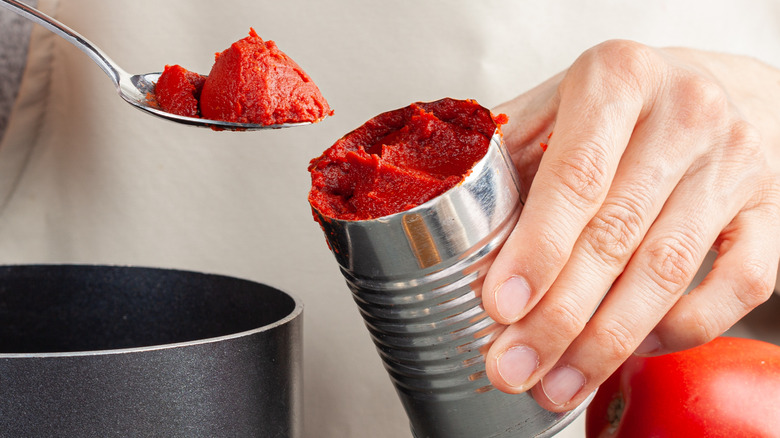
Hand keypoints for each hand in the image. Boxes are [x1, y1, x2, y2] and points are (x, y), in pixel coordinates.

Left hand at [481, 40, 779, 411]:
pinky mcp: (771, 211)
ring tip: (559, 381)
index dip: (537, 249)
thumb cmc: (619, 107)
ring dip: (607, 340)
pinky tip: (630, 350)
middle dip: (559, 316)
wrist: (714, 91)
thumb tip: (444, 229)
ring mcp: (735, 164)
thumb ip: (503, 158)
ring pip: (667, 270)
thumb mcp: (555, 106)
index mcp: (618, 79)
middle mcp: (684, 114)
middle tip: (514, 366)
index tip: (501, 307)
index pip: (574, 177)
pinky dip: (678, 330)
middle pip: (616, 234)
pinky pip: (735, 286)